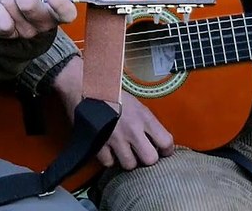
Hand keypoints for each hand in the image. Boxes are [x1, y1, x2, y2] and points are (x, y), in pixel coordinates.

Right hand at [50, 56, 173, 168]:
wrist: (84, 86)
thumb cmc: (110, 91)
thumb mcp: (135, 103)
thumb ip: (146, 122)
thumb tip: (155, 139)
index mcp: (143, 117)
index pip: (166, 142)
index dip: (166, 150)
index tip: (162, 150)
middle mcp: (132, 130)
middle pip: (150, 159)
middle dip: (147, 159)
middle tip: (141, 153)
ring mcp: (115, 138)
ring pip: (129, 165)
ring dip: (127, 160)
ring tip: (123, 151)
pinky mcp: (99, 143)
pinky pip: (109, 162)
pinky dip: (109, 158)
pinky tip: (109, 149)